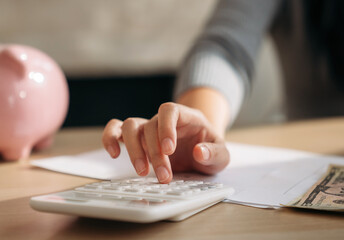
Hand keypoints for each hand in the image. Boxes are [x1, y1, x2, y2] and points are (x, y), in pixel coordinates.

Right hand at [102, 102, 229, 182]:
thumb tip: (200, 152)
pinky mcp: (138, 139)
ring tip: (142, 172)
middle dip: (155, 154)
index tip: (169, 150)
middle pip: (150, 126)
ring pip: (130, 126)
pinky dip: (111, 138)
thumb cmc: (210, 148)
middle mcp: (164, 120)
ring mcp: (149, 128)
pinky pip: (117, 130)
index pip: (170, 110)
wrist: (203, 150)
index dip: (166, 127)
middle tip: (163, 176)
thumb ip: (215, 153)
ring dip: (133, 150)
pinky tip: (114, 153)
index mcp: (186, 117)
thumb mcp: (222, 154)